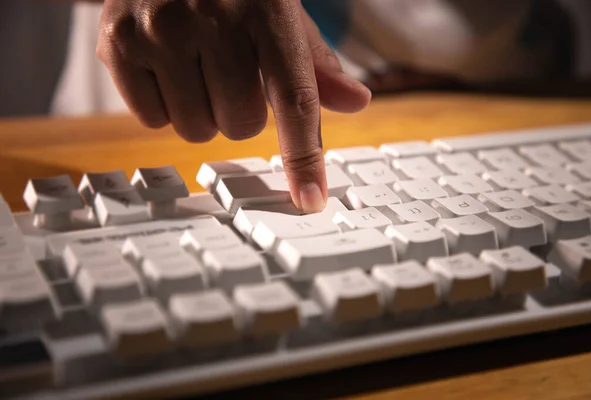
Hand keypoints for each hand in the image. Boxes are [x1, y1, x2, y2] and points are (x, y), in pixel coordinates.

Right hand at [96, 0, 371, 211]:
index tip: (310, 199)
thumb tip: (355, 101)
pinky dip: (164, 104)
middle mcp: (213, 17)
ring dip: (202, 112)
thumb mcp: (279, 11)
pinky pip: (152, 118)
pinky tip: (164, 65)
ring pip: (195, 129)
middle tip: (228, 74)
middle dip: (239, 112)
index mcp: (267, 8)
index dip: (304, 156)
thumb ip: (314, 61)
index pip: (294, 98)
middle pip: (240, 125)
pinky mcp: (117, 42)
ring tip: (194, 67)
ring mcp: (161, 29)